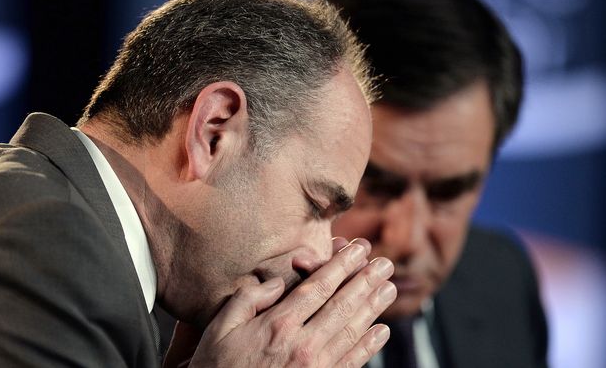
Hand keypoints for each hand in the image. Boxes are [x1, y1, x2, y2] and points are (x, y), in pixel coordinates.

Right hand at [163, 238, 395, 367]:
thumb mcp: (219, 328)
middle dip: (366, 281)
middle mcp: (301, 344)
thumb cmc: (216, 367)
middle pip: (342, 305)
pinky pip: (351, 362)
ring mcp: (314, 367)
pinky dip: (369, 346)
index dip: (342, 266)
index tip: (358, 250)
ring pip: (351, 330)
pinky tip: (382, 331)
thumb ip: (248, 300)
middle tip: (384, 264)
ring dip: (374, 307)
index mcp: (278, 324)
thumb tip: (278, 282)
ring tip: (389, 288)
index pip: (319, 287)